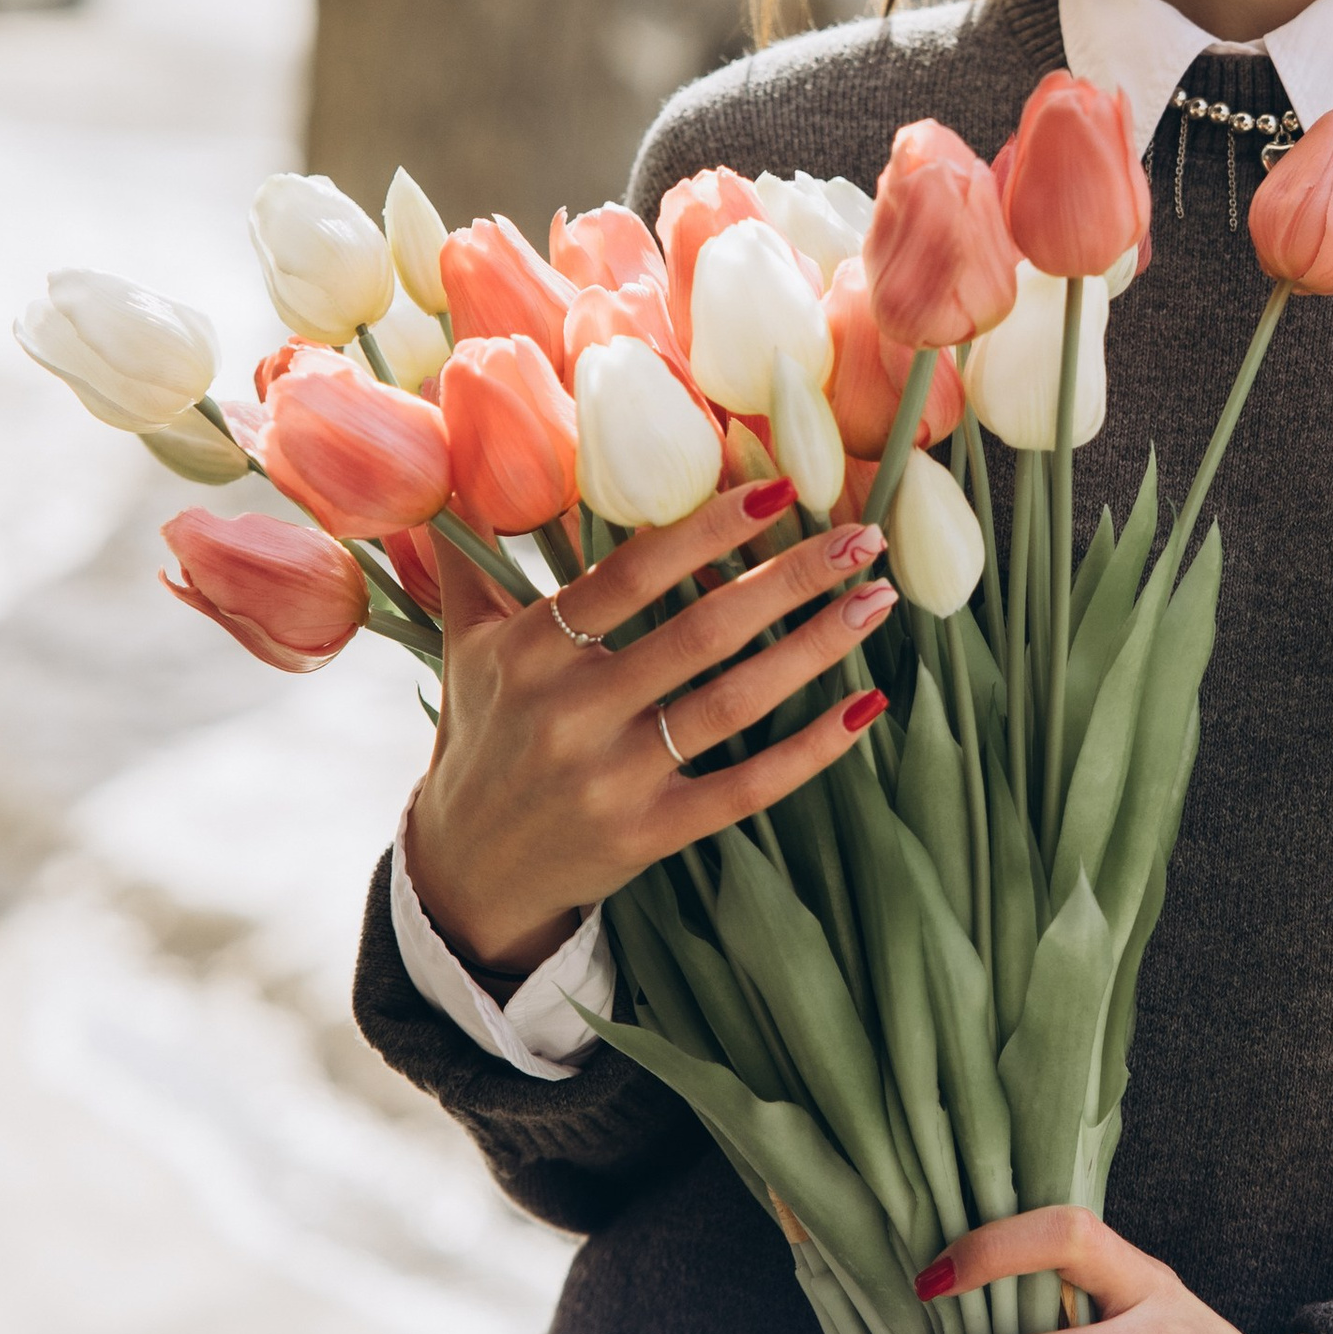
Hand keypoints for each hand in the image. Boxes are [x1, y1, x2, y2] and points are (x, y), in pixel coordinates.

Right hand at [407, 481, 896, 973]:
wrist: (467, 870)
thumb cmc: (482, 733)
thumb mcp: (466, 642)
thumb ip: (472, 555)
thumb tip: (456, 463)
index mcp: (531, 651)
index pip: (633, 574)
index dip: (709, 529)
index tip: (779, 491)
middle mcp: (571, 713)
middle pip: (702, 632)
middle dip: (790, 578)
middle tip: (863, 539)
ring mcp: (613, 779)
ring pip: (734, 703)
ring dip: (815, 649)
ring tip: (876, 603)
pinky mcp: (650, 834)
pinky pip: (746, 787)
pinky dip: (812, 749)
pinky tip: (866, 706)